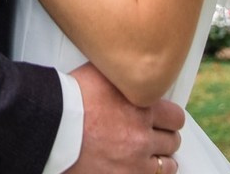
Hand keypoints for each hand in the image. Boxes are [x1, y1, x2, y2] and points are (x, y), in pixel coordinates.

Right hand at [67, 63, 183, 173]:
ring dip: (162, 158)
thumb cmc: (72, 97)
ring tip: (154, 154)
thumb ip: (122, 75)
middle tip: (156, 134)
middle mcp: (143, 134)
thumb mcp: (101, 74)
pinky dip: (151, 172)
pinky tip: (144, 166)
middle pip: (172, 140)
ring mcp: (136, 160)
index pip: (175, 116)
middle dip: (166, 136)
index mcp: (142, 106)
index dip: (169, 117)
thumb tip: (130, 66)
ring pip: (167, 164)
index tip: (164, 118)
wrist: (54, 126)